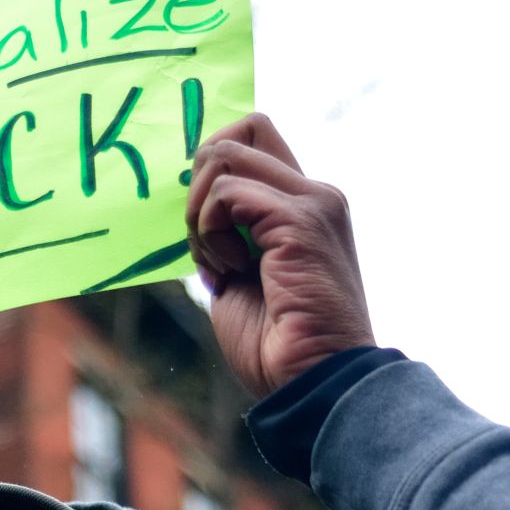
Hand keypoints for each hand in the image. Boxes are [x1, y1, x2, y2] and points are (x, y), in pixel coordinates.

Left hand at [185, 113, 374, 397]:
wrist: (315, 383)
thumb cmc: (278, 347)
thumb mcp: (241, 278)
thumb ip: (229, 236)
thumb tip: (194, 209)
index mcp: (305, 207)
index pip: (256, 138)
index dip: (214, 166)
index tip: (205, 226)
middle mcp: (316, 194)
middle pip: (243, 126)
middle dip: (201, 177)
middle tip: (205, 240)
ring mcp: (312, 203)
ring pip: (225, 154)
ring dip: (200, 212)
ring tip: (219, 262)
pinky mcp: (300, 220)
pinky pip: (226, 192)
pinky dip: (210, 230)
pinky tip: (230, 270)